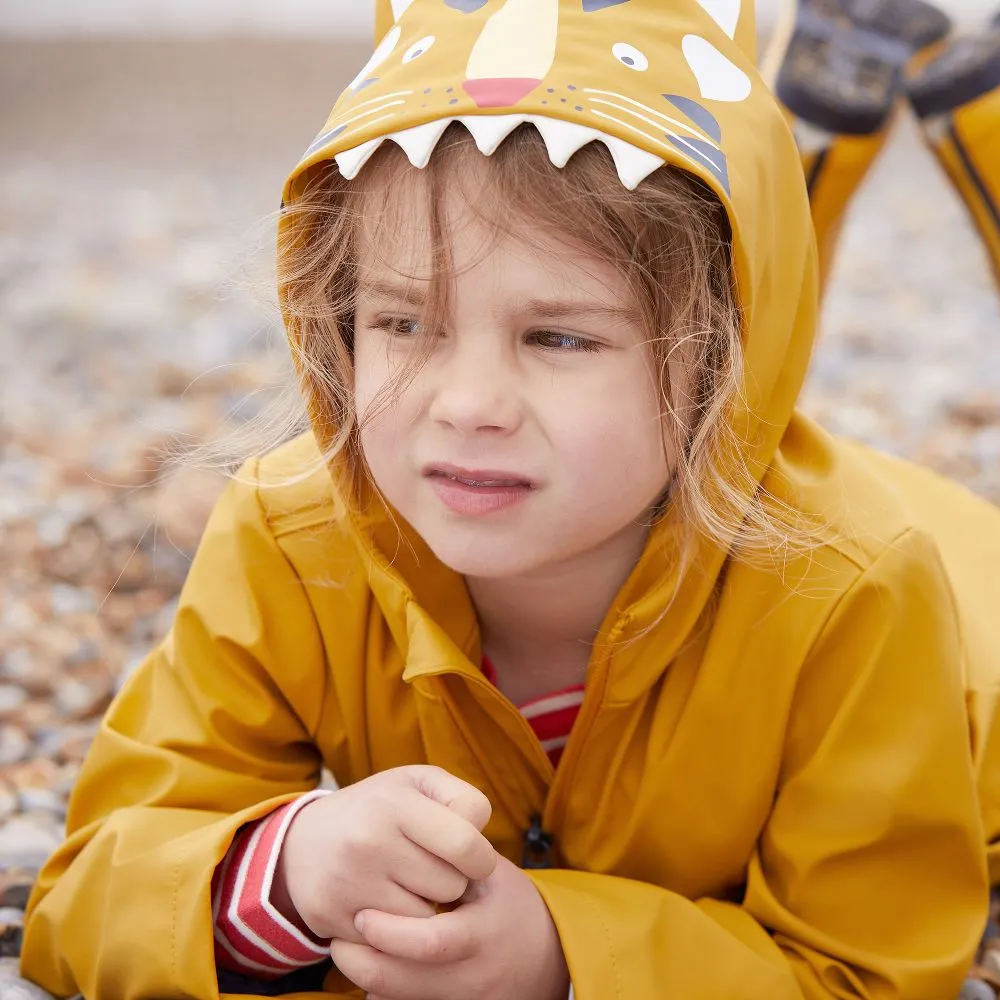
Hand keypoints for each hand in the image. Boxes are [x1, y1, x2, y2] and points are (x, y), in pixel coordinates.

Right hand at [273, 765, 497, 942]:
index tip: (472, 858)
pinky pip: (392, 942)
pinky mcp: (331, 917)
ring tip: (405, 883)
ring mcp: (348, 882)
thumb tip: (480, 837)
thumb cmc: (378, 809)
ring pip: (425, 920)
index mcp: (395, 803)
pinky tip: (382, 903)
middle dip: (449, 881)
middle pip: (449, 887)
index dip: (480, 857)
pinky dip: (395, 929)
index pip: (465, 845)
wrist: (301, 841)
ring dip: (424, 907)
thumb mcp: (417, 783)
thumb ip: (462, 799)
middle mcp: (369, 841)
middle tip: (428, 867)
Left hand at [332, 853, 570, 999]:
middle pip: (402, 982)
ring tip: (345, 951)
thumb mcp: (493, 877)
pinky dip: (384, 993)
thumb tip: (404, 845)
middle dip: (361, 961)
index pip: (430, 942)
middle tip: (338, 937)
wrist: (549, 958)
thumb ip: (454, 862)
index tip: (362, 914)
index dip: (390, 931)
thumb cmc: (513, 905)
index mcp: (483, 935)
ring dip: (366, 978)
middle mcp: (471, 977)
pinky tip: (373, 968)